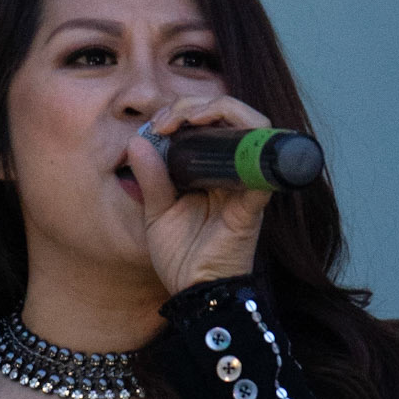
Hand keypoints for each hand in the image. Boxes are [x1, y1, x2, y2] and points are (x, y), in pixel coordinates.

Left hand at [124, 96, 272, 298]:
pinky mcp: (255, 201)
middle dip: (196, 104)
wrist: (195, 294)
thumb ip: (151, 177)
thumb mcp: (156, 212)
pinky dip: (245, 141)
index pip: (212, 123)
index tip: (156, 124)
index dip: (185, 110)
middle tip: (166, 119)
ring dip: (220, 109)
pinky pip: (262, 164)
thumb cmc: (181, 257)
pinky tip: (212, 135)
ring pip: (254, 126)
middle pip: (233, 115)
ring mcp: (248, 184)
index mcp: (213, 171)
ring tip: (189, 117)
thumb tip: (136, 141)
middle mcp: (235, 172)